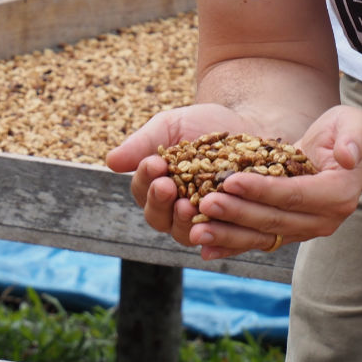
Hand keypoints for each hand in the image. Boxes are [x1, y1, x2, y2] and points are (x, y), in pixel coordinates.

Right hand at [106, 103, 255, 247]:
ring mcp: (205, 222)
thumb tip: (111, 161)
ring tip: (189, 205)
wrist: (250, 123)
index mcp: (157, 189)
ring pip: (187, 233)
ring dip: (185, 222)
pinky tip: (220, 222)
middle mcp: (176, 212)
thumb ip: (144, 143)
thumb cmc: (204, 124)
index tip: (154, 163)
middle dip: (161, 203)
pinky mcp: (233, 227)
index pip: (142, 192)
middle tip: (167, 187)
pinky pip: (224, 238)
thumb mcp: (172, 127)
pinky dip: (219, 234)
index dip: (146, 179)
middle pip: (160, 219)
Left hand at [190, 105, 361, 260]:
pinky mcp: (290, 233)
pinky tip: (205, 250)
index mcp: (338, 194)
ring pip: (263, 237)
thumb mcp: (355, 125)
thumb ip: (353, 139)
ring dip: (228, 236)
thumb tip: (346, 157)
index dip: (262, 190)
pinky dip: (232, 246)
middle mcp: (323, 219)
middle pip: (274, 220)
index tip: (230, 181)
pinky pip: (259, 241)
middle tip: (205, 204)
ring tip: (197, 232)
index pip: (294, 194)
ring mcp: (306, 230)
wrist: (351, 155)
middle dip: (237, 213)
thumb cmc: (349, 132)